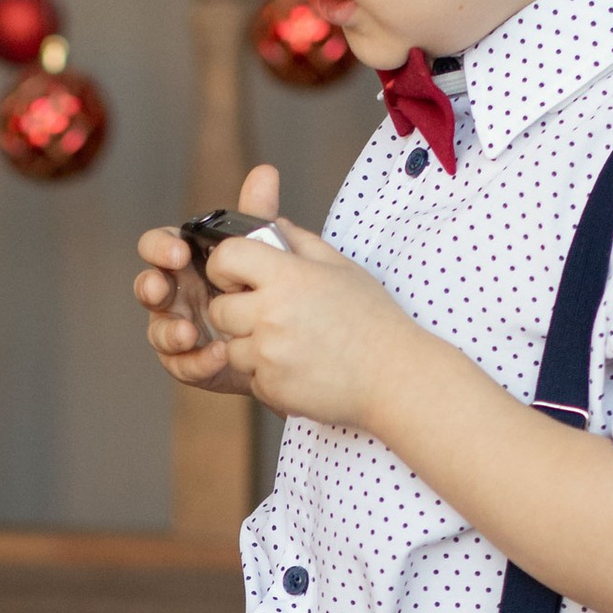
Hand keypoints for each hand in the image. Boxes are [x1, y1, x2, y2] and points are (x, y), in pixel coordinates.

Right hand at [130, 163, 289, 393]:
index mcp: (183, 262)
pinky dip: (197, 361)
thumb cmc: (260, 285)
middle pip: (146, 287)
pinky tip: (218, 354)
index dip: (159, 246)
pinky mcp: (191, 362)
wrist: (287, 336)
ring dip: (169, 331)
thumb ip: (256, 215)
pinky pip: (182, 365)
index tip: (177, 251)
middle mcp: (174, 294)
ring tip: (188, 332)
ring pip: (157, 331)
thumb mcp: (262, 250)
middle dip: (149, 287)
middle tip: (161, 288)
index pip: (157, 246)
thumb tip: (266, 171)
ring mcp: (178, 328)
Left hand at [196, 211, 411, 432]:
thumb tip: (271, 224)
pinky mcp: (271, 388)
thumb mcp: (340, 268)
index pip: (227, 257)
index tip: (238, 276)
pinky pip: (251, 378)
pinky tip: (301, 367)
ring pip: (232, 348)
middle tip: (268, 315)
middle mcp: (272, 315)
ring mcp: (269, 355)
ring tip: (293, 344)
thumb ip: (300, 242)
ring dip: (252, 347)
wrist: (394, 377)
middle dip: (236, 311)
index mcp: (289, 277)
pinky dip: (269, 375)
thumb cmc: (372, 320)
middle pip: (219, 309)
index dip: (226, 265)